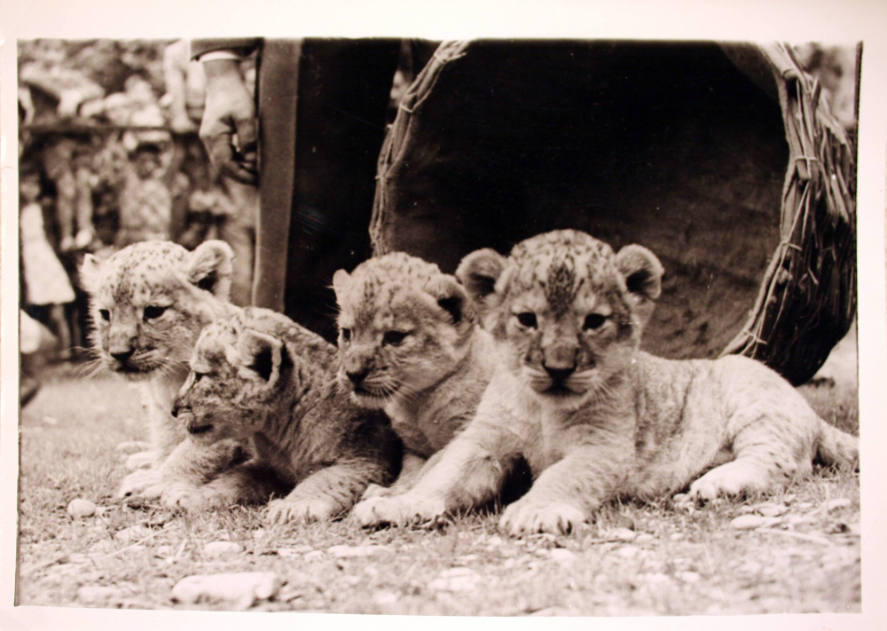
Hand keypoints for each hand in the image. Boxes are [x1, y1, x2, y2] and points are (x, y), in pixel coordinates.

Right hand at [199, 59, 257, 183]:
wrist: (222, 81)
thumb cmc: (235, 96)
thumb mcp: (246, 115)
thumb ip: (249, 138)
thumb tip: (251, 160)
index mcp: (213, 136)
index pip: (225, 164)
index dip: (240, 175)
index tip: (256, 179)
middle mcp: (208, 140)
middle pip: (222, 166)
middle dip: (239, 175)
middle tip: (258, 179)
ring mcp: (210, 138)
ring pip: (223, 162)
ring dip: (238, 168)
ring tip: (256, 171)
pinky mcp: (215, 136)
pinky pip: (224, 154)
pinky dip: (235, 160)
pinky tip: (248, 160)